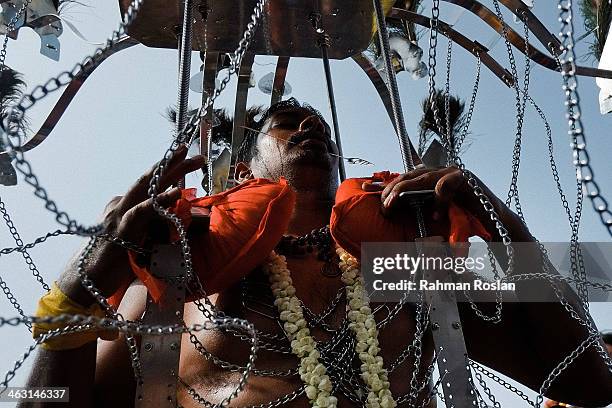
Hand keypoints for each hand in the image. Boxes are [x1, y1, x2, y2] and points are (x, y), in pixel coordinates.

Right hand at [60, 146, 205, 303]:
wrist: (85, 282)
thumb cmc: (114, 265)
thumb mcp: (141, 241)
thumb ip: (156, 228)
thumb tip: (177, 219)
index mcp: (126, 206)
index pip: (151, 184)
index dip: (170, 170)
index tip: (187, 157)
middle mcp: (121, 205)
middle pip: (150, 179)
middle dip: (172, 163)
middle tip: (192, 151)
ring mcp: (119, 215)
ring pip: (146, 187)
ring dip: (170, 172)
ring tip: (189, 160)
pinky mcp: (120, 230)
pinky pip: (142, 212)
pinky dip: (158, 201)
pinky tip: (176, 193)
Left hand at [362, 165, 531, 241]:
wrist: (494, 224)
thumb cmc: (463, 222)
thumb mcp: (433, 216)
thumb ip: (416, 211)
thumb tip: (392, 215)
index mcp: (429, 178)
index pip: (402, 176)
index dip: (382, 182)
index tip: (363, 188)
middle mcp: (438, 171)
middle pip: (407, 175)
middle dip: (391, 190)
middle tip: (383, 206)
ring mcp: (452, 172)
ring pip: (421, 177)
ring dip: (405, 192)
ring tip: (393, 205)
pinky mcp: (465, 178)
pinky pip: (444, 185)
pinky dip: (438, 200)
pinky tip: (434, 214)